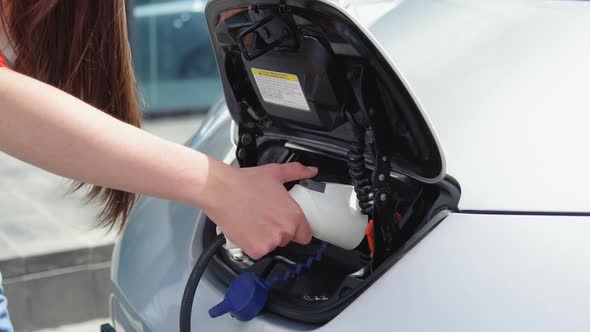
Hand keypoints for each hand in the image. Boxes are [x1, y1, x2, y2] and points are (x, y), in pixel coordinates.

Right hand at [202, 161, 317, 258]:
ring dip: (265, 238)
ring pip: (272, 245)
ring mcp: (270, 242)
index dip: (296, 230)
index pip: (305, 235)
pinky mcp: (256, 250)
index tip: (285, 224)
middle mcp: (285, 230)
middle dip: (277, 231)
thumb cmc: (245, 182)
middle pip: (287, 239)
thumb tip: (311, 170)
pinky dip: (252, 244)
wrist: (221, 191)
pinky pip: (258, 252)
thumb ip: (297, 171)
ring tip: (253, 221)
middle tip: (264, 217)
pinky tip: (246, 229)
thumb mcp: (275, 173)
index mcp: (293, 215)